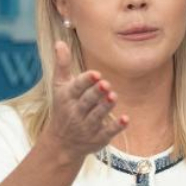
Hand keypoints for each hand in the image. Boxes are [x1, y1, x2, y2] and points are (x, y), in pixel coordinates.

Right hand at [41, 40, 127, 162]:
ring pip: (97, 116)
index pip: (76, 88)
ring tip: (113, 96)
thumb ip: (62, 65)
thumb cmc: (63, 108)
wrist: (61, 143)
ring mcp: (87, 126)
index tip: (96, 74)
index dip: (86, 81)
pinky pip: (108, 132)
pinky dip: (116, 126)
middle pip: (87, 101)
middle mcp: (76, 112)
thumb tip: (60, 42)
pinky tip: (126, 119)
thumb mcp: (59, 87)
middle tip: (106, 84)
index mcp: (67, 97)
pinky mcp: (98, 138)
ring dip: (105, 106)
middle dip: (96, 93)